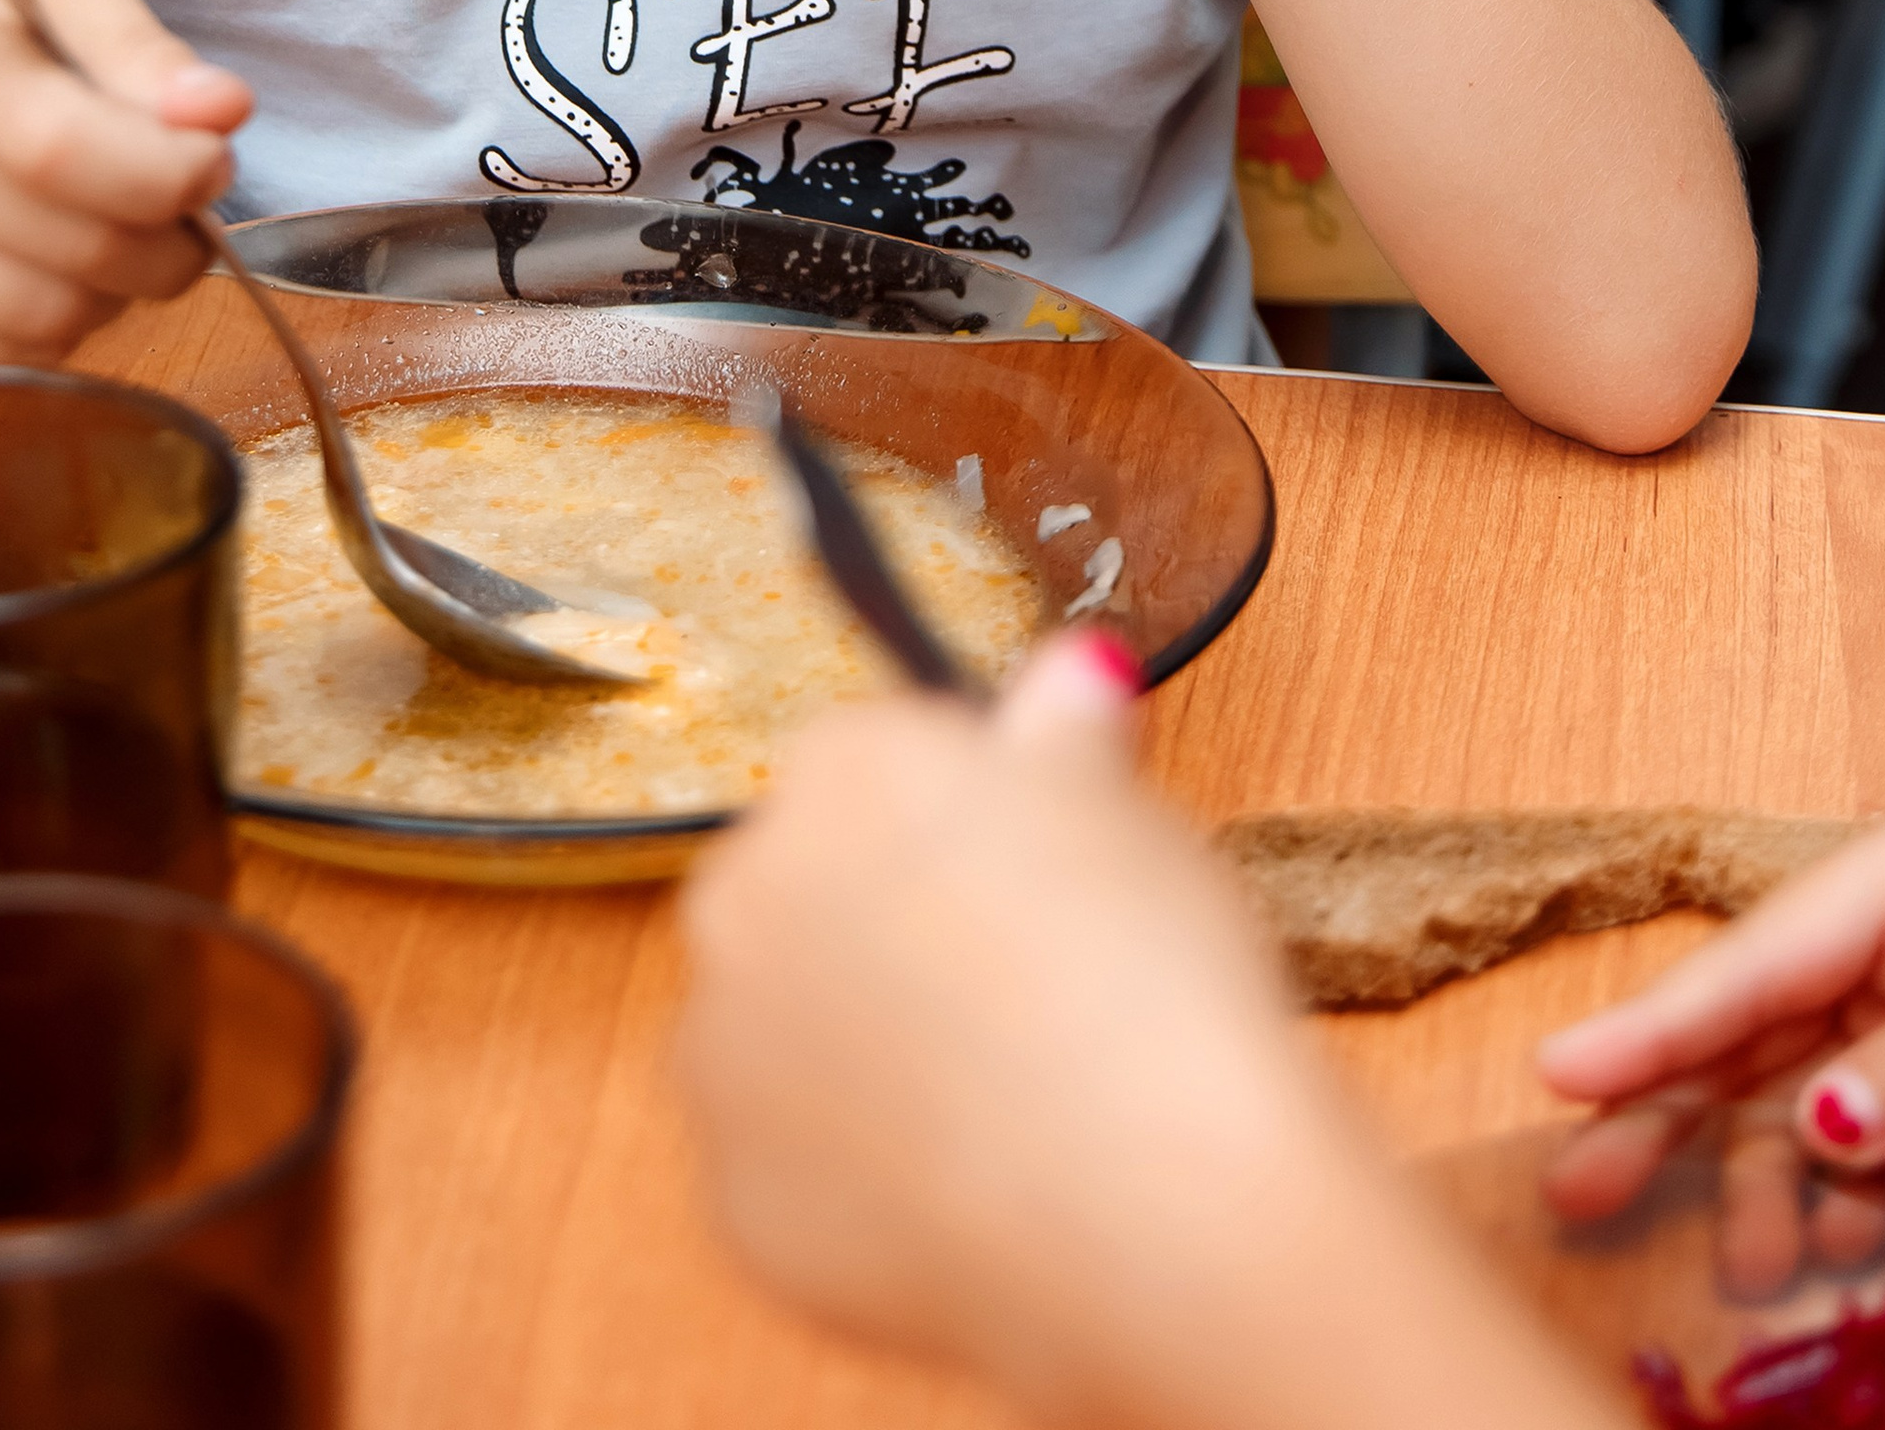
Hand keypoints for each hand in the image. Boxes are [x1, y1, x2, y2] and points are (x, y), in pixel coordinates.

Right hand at [0, 0, 249, 362]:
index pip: (62, 147)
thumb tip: (220, 111)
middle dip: (170, 239)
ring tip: (120, 236)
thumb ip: (146, 53)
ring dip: (122, 289)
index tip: (212, 162)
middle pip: (80, 244)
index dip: (165, 173)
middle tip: (185, 208)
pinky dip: (64, 326)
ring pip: (55, 317)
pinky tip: (57, 269)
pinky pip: (15, 358)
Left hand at [677, 641, 1312, 1410]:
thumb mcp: (1135, 815)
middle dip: (890, 932)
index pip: (876, 765)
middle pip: (810, 891)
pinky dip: (861, 1183)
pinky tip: (970, 1191)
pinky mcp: (738, 1202)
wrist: (1158, 1211)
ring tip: (1003, 1102)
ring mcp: (725, 1058)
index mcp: (840, 771)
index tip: (1033, 878)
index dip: (967, 827)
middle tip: (1022, 991)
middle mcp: (745, 895)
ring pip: (788, 1034)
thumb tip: (1074, 673)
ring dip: (862, 1055)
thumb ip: (1068, 731)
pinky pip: (795, 1170)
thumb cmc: (1154, 992)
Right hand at [1540, 797, 1884, 1248]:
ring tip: (1748, 1266)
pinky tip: (1839, 1247)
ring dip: (1772, 1185)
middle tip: (1577, 1191)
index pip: (1754, 961)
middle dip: (1671, 1115)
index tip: (1552, 1073)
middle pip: (1757, 1033)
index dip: (1652, 1025)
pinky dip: (1863, 1203)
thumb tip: (1822, 1129)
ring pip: (1816, 1102)